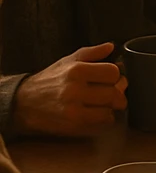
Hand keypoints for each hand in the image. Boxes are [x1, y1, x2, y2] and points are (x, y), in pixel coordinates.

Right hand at [12, 43, 127, 136]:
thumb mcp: (68, 61)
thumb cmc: (48, 80)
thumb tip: (111, 47)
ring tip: (103, 103)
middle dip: (117, 93)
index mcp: (76, 70)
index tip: (112, 78)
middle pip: (114, 93)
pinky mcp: (72, 126)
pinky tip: (96, 113)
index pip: (113, 73)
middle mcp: (75, 90)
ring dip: (110, 108)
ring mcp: (73, 110)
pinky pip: (101, 124)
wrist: (22, 103)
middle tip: (112, 92)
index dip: (116, 75)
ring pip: (109, 110)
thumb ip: (92, 52)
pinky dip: (103, 119)